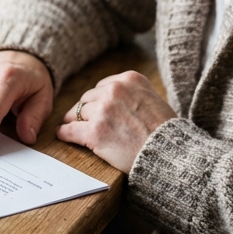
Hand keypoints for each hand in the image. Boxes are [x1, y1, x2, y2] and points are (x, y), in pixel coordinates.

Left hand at [56, 71, 175, 172]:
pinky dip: (64, 133)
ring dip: (75, 121)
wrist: (169, 154)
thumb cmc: (166, 132)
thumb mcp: (154, 99)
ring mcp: (103, 110)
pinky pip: (70, 130)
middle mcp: (115, 90)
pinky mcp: (94, 132)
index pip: (103, 86)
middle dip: (87, 110)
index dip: (99, 100)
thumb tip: (113, 97)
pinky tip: (62, 135)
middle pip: (88, 98)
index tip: (97, 109)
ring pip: (78, 113)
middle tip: (83, 120)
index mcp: (130, 79)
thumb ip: (133, 93)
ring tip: (71, 127)